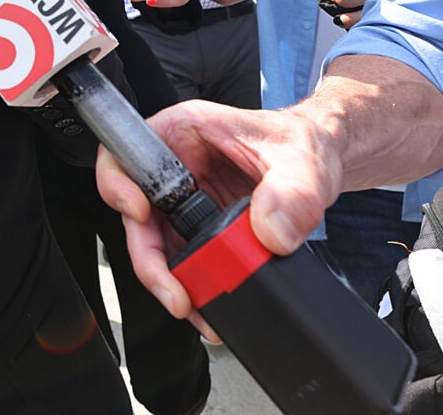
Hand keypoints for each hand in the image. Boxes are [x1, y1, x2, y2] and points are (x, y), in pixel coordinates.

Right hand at [95, 99, 338, 323]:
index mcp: (182, 133)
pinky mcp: (201, 227)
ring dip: (172, 280)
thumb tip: (270, 232)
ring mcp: (186, 199)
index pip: (126, 154)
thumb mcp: (300, 161)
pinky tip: (210, 304)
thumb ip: (292, 193)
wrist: (323, 159)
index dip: (119, 185)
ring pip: (157, 244)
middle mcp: (176, 167)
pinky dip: (194, 285)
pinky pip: (185, 259)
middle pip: (137, 215)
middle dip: (151, 260)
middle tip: (176, 293)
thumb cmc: (301, 140)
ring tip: (198, 309)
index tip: (139, 214)